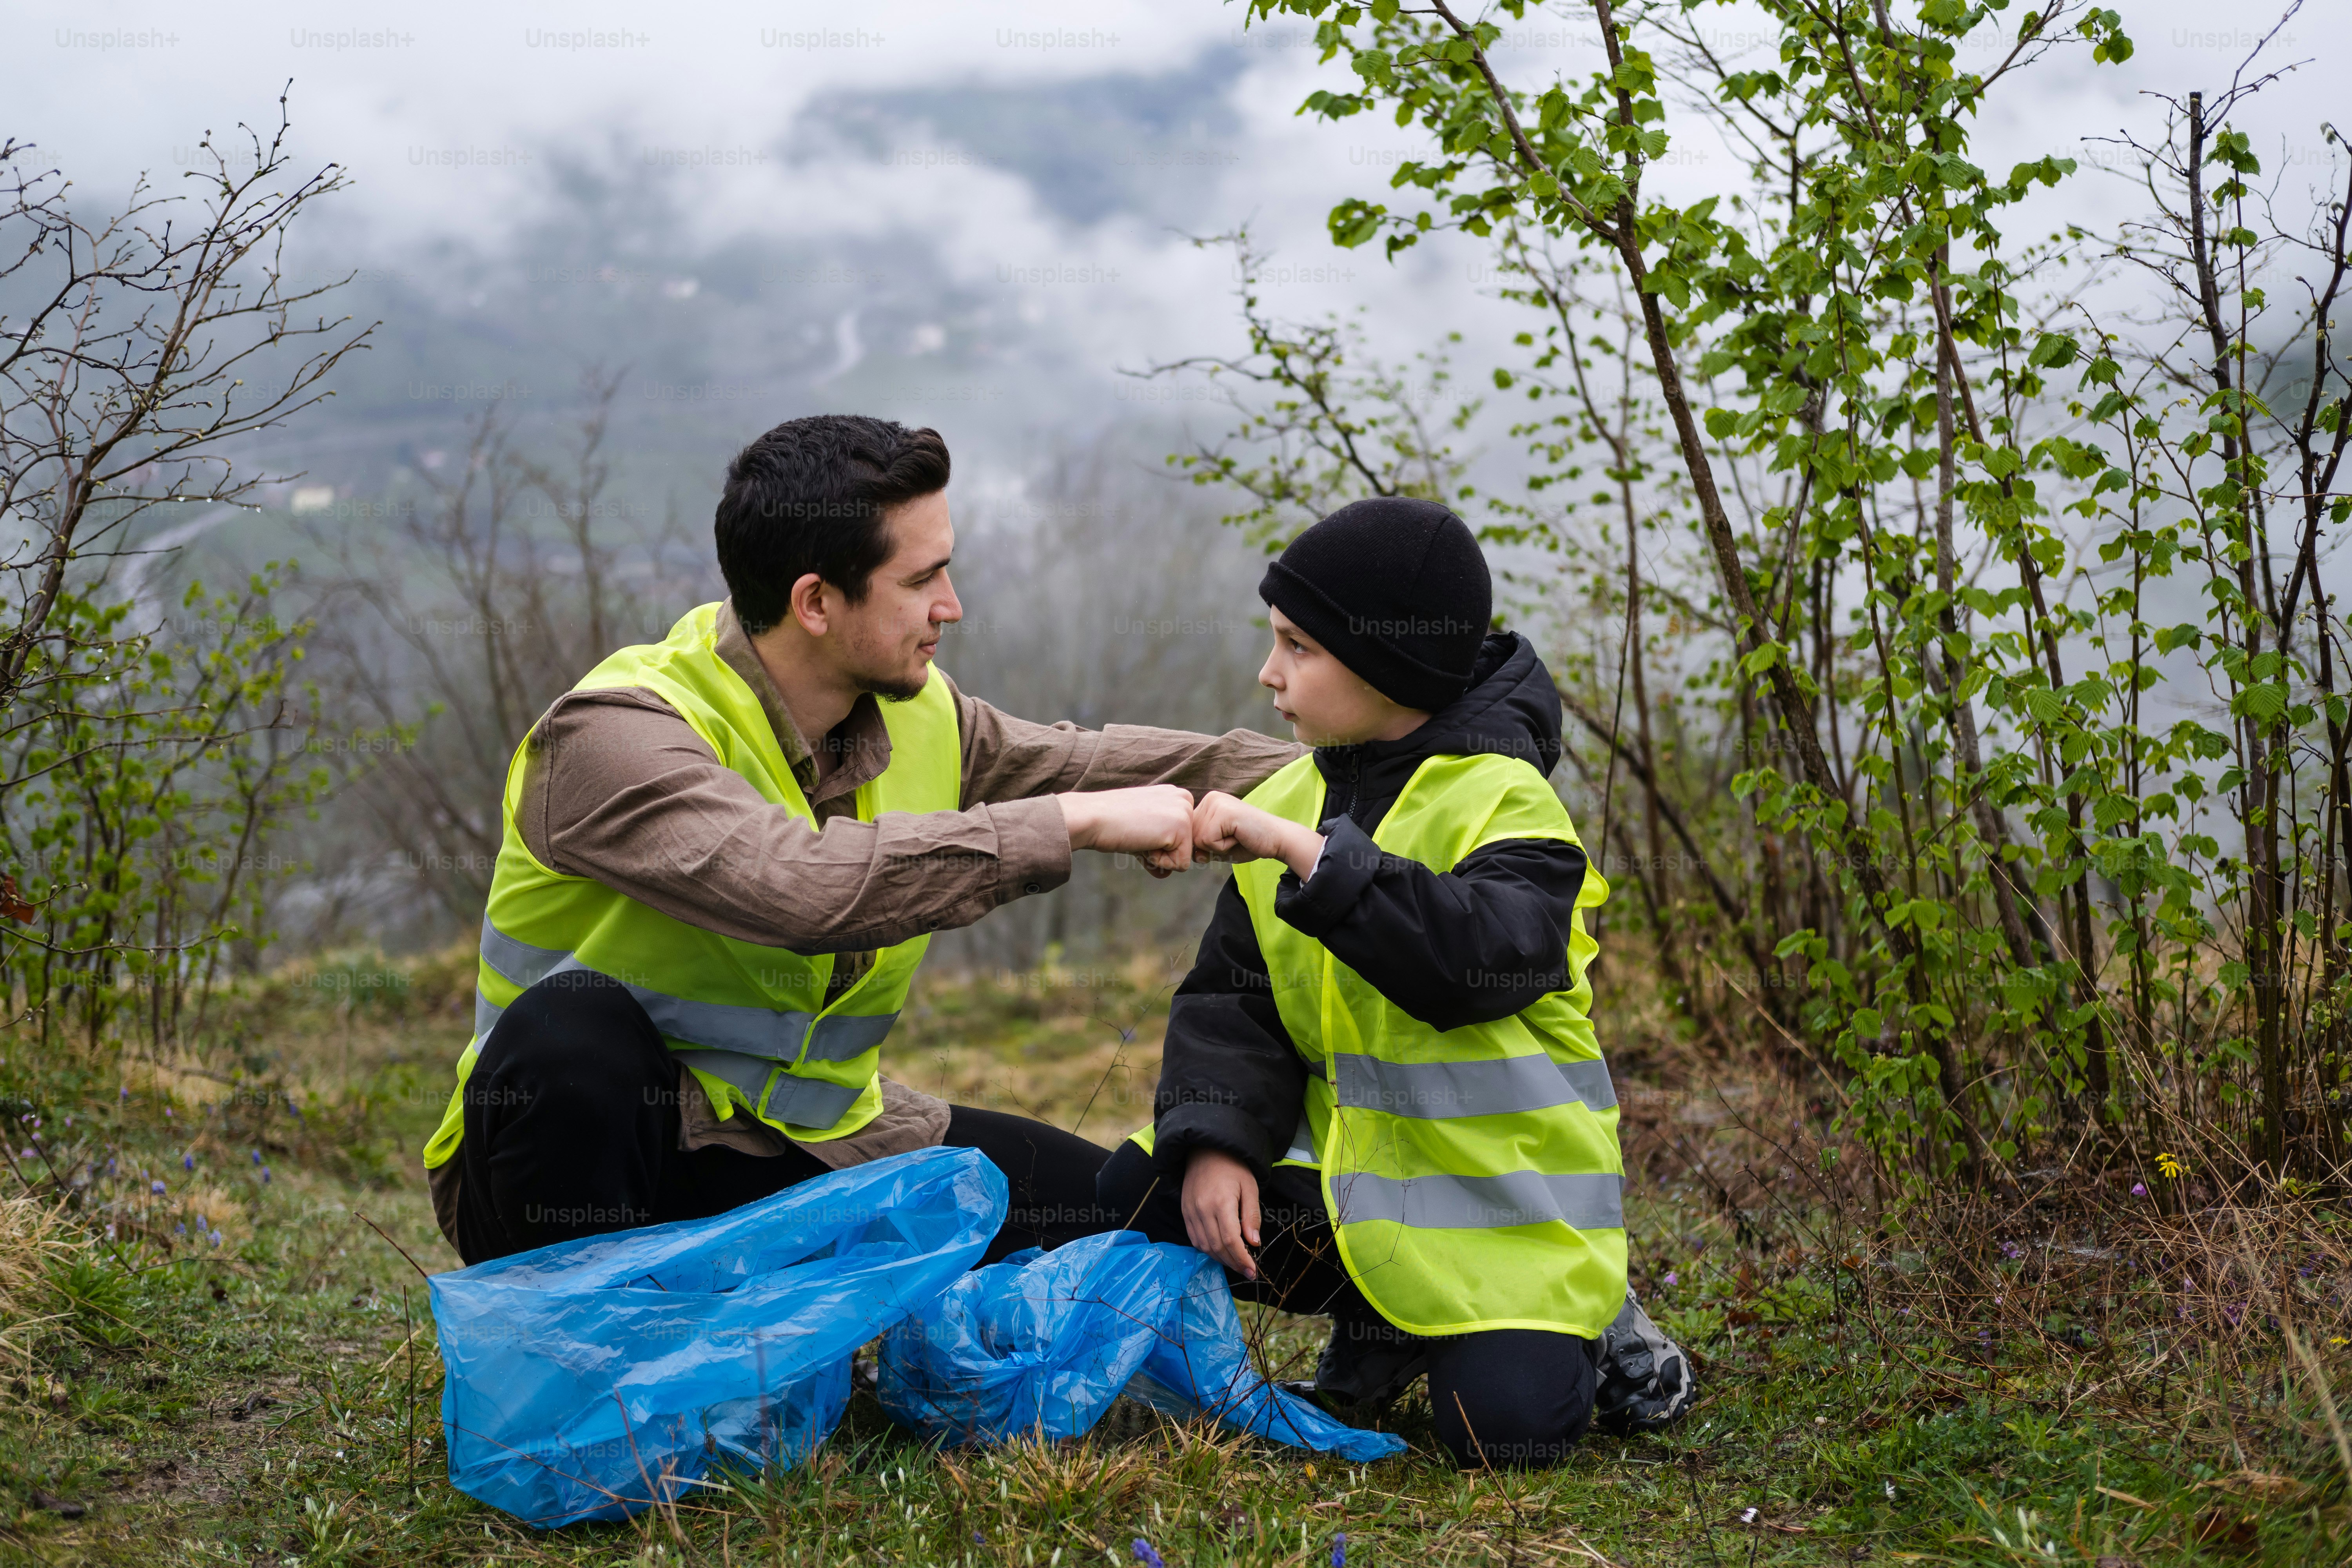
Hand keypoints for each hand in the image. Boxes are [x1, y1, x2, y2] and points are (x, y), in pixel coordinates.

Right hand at [1058, 784, 1195, 876]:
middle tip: (1137, 832)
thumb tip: (1164, 874)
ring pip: (1184, 857)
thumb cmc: (1110, 823)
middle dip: (1159, 851)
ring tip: (1139, 834)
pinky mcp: (1181, 827)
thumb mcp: (1140, 833)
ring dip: (1157, 855)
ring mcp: (1185, 811)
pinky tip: (1142, 840)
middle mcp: (1184, 798)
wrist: (1092, 817)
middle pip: (1185, 847)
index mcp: (1175, 796)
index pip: (1181, 838)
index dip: (1157, 844)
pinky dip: (1158, 861)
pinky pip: (1180, 865)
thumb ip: (1156, 850)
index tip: (1137, 828)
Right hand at [1180, 1147, 1260, 1279]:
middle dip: (1233, 1263)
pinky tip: (1220, 1251)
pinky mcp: (1185, 1212)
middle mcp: (1202, 1210)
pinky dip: (1207, 1249)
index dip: (1242, 1260)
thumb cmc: (1232, 1166)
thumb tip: (1254, 1243)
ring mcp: (1190, 1212)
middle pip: (1217, 1247)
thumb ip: (1252, 1216)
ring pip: (1204, 1246)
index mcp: (1221, 1202)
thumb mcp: (1250, 1187)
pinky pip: (1194, 1238)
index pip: (1231, 1240)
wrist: (1206, 1150)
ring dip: (1221, 1259)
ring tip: (1236, 1262)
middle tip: (1247, 1271)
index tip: (1253, 1272)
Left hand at [1192, 790, 1323, 879]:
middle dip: (1212, 846)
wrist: (1278, 839)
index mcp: (1209, 803)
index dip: (1207, 845)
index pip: (1190, 833)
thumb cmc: (1251, 842)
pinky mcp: (1223, 812)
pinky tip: (1238, 837)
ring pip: (1198, 840)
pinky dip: (1223, 847)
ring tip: (1237, 837)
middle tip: (1235, 838)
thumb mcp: (1220, 846)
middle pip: (1192, 836)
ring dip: (1218, 847)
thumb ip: (1202, 848)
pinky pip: (1208, 841)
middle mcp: (1210, 798)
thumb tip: (1192, 855)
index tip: (1230, 837)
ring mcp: (1217, 803)